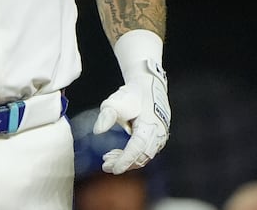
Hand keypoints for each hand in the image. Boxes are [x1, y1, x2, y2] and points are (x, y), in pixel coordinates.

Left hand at [93, 58, 169, 173]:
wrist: (147, 88)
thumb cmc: (130, 96)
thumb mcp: (115, 102)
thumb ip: (106, 116)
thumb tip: (97, 131)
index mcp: (149, 124)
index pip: (137, 147)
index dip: (126, 159)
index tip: (113, 169)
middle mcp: (158, 133)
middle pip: (141, 155)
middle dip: (123, 163)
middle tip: (105, 166)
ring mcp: (160, 137)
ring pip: (143, 156)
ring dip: (126, 161)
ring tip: (107, 159)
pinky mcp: (157, 139)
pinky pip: (145, 152)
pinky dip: (132, 156)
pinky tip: (117, 155)